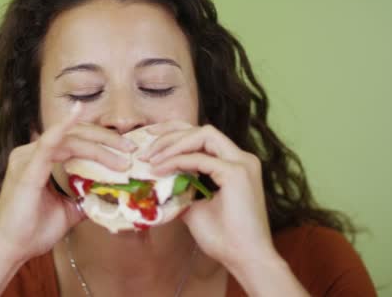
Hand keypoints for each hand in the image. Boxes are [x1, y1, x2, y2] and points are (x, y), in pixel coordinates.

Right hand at [0, 102, 135, 263]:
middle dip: (106, 140)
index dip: (102, 141)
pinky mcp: (27, 169)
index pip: (74, 140)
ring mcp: (27, 159)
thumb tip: (108, 195)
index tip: (126, 152)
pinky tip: (77, 114)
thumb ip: (84, 198)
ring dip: (100, 147)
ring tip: (122, 157)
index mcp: (39, 159)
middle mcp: (31, 153)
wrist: (9, 251)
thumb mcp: (68, 211)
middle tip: (130, 150)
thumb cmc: (32, 231)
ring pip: (71, 140)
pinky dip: (63, 128)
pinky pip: (48, 144)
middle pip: (75, 134)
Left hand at [140, 121, 277, 268]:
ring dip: (174, 143)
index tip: (150, 151)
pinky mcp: (236, 173)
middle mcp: (242, 158)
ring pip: (204, 134)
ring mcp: (241, 163)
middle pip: (202, 130)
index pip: (203, 138)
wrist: (246, 260)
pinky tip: (160, 169)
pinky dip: (177, 160)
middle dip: (170, 134)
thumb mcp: (195, 209)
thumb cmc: (225, 239)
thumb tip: (158, 183)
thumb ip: (183, 190)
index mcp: (235, 165)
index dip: (175, 138)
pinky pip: (199, 158)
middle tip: (145, 150)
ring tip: (151, 158)